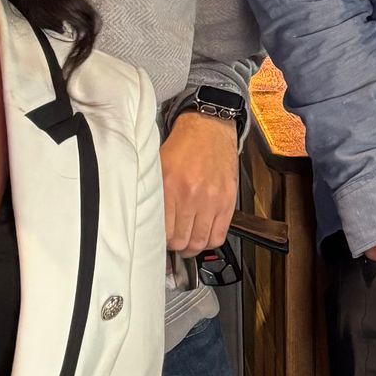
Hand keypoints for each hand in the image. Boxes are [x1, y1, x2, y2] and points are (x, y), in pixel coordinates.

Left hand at [159, 111, 240, 255]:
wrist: (209, 128)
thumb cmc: (183, 146)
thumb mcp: (158, 166)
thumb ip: (154, 193)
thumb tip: (148, 221)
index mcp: (169, 187)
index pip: (162, 232)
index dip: (159, 241)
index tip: (158, 240)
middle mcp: (190, 195)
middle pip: (181, 241)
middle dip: (175, 246)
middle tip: (172, 241)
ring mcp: (211, 200)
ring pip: (200, 242)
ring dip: (191, 247)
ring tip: (187, 242)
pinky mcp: (227, 201)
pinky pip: (219, 235)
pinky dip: (209, 241)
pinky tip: (203, 236)